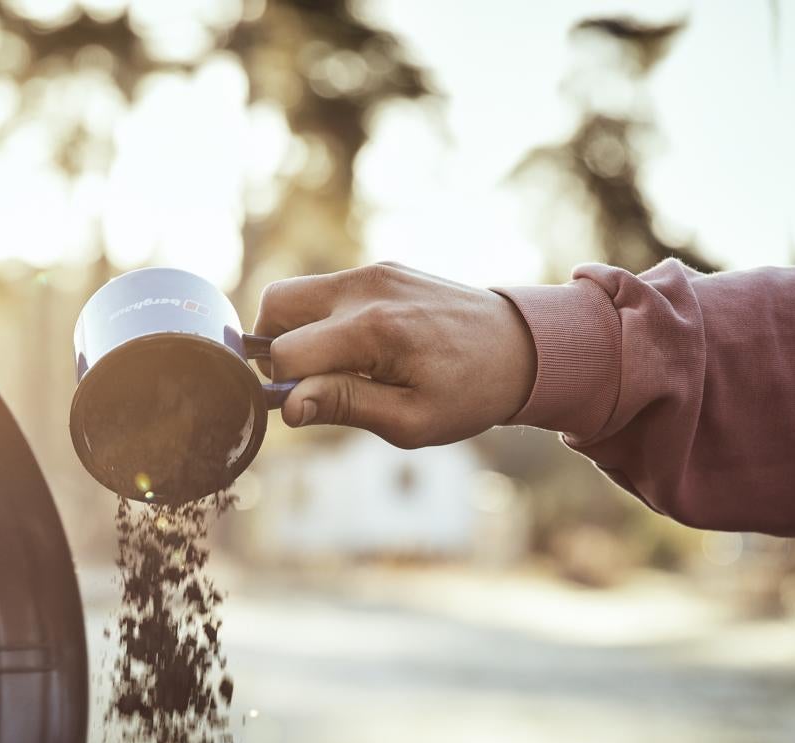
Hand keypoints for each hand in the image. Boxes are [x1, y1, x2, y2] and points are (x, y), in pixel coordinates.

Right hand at [253, 262, 537, 447]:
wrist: (521, 348)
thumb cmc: (468, 393)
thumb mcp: (409, 421)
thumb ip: (343, 406)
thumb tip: (287, 405)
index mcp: (374, 328)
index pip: (287, 353)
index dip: (285, 389)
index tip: (310, 408)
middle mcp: (366, 288)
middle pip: (275, 305)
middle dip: (273, 349)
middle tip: (308, 382)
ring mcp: (373, 272)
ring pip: (293, 293)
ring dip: (296, 332)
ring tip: (334, 367)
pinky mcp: (380, 269)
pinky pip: (325, 290)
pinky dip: (323, 320)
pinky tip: (359, 349)